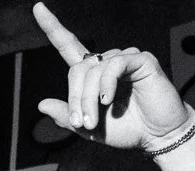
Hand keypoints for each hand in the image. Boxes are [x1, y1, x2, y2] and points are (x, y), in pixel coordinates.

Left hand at [33, 4, 191, 150]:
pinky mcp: (141, 60)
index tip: (38, 8)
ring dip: (87, 99)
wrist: (156, 134)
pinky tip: (108, 100)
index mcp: (92, 74)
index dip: (53, 28)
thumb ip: (67, 116)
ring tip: (94, 121)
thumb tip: (41, 104)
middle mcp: (106, 62)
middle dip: (75, 99)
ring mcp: (124, 59)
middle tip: (82, 122)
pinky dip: (105, 85)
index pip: (68, 46)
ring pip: (93, 70)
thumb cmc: (127, 128)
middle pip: (77, 69)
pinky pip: (113, 66)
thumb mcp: (87, 128)